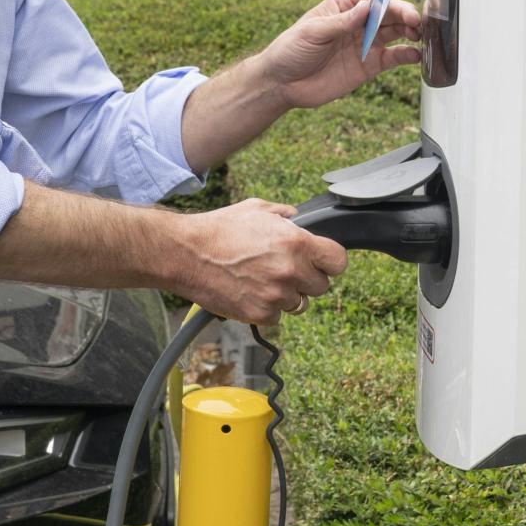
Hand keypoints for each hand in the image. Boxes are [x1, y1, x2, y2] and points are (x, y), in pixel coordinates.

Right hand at [175, 199, 348, 323]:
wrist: (186, 254)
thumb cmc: (219, 229)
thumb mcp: (256, 209)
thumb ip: (284, 214)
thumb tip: (297, 217)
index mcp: (296, 243)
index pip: (339, 261)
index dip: (330, 261)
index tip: (322, 262)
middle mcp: (291, 271)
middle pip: (321, 286)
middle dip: (306, 279)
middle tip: (284, 269)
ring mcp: (276, 296)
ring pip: (299, 304)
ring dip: (287, 295)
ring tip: (263, 280)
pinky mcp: (259, 314)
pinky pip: (277, 317)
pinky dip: (267, 308)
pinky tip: (250, 292)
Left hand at [252, 0, 424, 110]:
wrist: (282, 84)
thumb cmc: (290, 51)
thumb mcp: (312, 32)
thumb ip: (342, 21)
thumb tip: (368, 6)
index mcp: (341, 7)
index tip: (381, 7)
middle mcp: (357, 23)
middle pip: (387, 12)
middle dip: (402, 13)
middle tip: (414, 20)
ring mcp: (365, 43)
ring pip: (395, 32)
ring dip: (410, 31)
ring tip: (420, 34)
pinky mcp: (369, 65)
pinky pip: (393, 58)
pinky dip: (407, 56)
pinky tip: (416, 55)